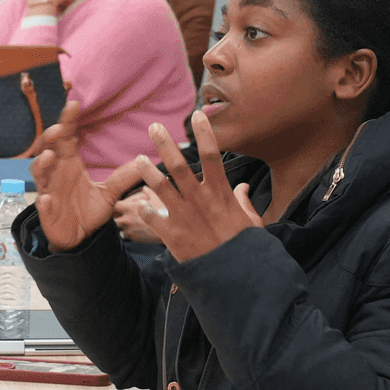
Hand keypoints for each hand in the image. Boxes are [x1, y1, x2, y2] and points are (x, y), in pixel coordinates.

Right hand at [31, 101, 141, 250]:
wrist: (79, 238)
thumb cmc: (88, 211)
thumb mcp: (110, 193)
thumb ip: (124, 177)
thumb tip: (144, 160)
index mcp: (70, 164)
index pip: (66, 137)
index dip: (68, 120)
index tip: (74, 104)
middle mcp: (56, 174)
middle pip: (48, 149)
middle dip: (50, 138)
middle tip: (58, 129)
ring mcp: (49, 191)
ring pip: (39, 174)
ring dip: (42, 164)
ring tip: (49, 156)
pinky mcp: (47, 212)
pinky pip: (42, 205)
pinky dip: (43, 202)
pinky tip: (47, 199)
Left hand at [113, 188, 164, 243]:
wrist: (172, 230)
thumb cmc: (165, 212)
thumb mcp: (157, 197)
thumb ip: (148, 192)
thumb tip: (144, 187)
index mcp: (130, 207)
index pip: (114, 206)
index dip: (114, 205)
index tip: (119, 205)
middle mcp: (126, 220)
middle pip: (113, 218)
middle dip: (116, 216)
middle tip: (121, 214)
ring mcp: (129, 231)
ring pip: (117, 228)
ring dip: (120, 225)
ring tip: (127, 223)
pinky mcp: (134, 239)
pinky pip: (125, 236)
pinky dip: (126, 233)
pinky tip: (133, 230)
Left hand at [132, 111, 262, 262]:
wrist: (233, 276)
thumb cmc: (244, 248)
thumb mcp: (251, 221)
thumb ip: (244, 201)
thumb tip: (244, 188)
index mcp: (220, 193)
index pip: (212, 154)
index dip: (205, 132)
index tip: (197, 114)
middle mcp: (200, 200)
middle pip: (179, 165)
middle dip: (165, 144)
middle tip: (153, 127)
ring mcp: (184, 216)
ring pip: (160, 187)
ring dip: (147, 171)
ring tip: (139, 158)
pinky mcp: (172, 235)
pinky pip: (152, 217)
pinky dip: (144, 210)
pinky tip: (138, 205)